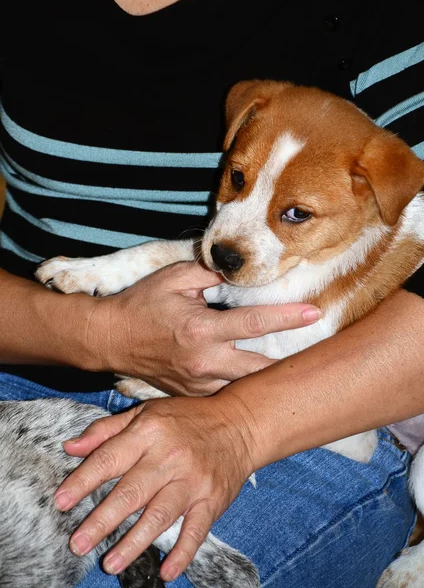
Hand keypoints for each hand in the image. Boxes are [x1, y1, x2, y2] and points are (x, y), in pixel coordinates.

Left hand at [55, 393, 256, 581]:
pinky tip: (166, 571)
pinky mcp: (213, 499)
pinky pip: (196, 530)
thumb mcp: (146, 413)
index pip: (109, 459)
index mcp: (149, 432)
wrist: (239, 423)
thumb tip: (70, 447)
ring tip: (110, 563)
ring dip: (134, 543)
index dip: (83, 482)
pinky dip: (183, 552)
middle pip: (131, 493)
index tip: (61, 503)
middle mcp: (170, 456)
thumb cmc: (186, 419)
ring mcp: (193, 480)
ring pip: (159, 515)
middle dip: (101, 521)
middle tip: (78, 543)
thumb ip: (106, 430)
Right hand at [90, 261, 320, 394]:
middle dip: (289, 365)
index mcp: (202, 328)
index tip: (314, 312)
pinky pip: (224, 395)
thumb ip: (210, 274)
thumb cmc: (142, 304)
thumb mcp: (173, 278)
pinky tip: (258, 384)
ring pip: (245, 388)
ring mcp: (198, 383)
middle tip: (318, 358)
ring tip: (295, 374)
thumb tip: (239, 273)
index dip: (288, 317)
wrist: (110, 338)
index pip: (255, 322)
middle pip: (260, 368)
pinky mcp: (191, 394)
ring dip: (269, 380)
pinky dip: (242, 389)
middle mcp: (204, 360)